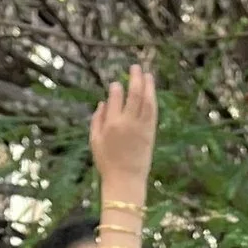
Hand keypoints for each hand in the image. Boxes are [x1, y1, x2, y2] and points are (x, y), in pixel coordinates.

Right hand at [89, 65, 157, 197]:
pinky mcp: (151, 132)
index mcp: (111, 124)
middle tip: (136, 67)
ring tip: (147, 74)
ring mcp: (141, 127)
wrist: (125, 180)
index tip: (116, 85)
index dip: (116, 88)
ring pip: (146, 100)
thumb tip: (103, 102)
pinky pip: (153, 111)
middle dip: (135, 78)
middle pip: (134, 93)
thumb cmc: (107, 162)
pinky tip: (152, 91)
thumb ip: (97, 120)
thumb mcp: (94, 141)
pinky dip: (153, 98)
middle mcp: (127, 123)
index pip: (115, 97)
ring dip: (148, 85)